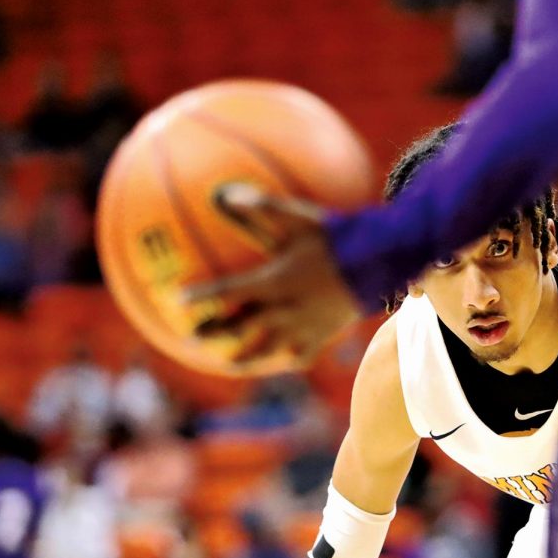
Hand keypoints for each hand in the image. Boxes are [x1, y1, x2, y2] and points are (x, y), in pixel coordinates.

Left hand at [181, 184, 362, 373]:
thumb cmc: (337, 239)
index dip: (202, 297)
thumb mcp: (299, 218)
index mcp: (273, 282)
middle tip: (194, 338)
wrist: (377, 266)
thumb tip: (227, 193)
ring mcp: (302, 326)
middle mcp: (283, 309)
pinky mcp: (322, 335)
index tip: (179, 301)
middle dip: (216, 332)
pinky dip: (289, 358)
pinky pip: (302, 354)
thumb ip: (263, 207)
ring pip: (267, 349)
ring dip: (246, 357)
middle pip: (241, 327)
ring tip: (230, 363)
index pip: (228, 292)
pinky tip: (282, 360)